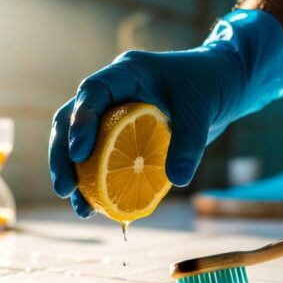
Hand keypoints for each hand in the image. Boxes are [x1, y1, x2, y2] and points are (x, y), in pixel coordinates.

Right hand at [49, 9, 282, 217]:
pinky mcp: (119, 137)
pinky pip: (100, 160)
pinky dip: (97, 184)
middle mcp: (112, 93)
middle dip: (62, 156)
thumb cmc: (208, 88)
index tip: (80, 154)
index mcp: (126, 74)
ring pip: (77, 143)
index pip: (93, 92)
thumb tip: (178, 179)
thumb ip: (190, 144)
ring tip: (80, 208)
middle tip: (64, 188)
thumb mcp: (201, 112)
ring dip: (75, 176)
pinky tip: (97, 209)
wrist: (219, 88)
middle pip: (70, 119)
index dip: (81, 122)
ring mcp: (112, 116)